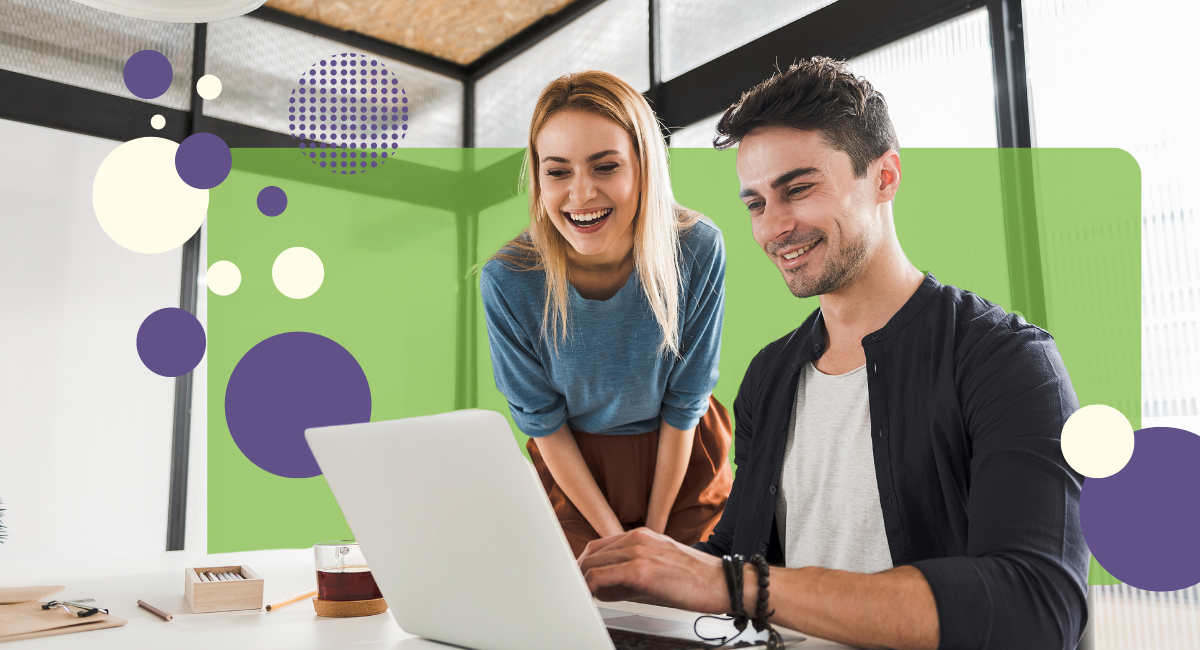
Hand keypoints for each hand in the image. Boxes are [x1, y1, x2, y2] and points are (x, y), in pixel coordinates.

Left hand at [577, 527, 728, 613]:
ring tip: (580, 597)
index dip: (584, 565)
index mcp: (641, 536)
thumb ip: (627, 579)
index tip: (578, 581)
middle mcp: (637, 538)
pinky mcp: (641, 569)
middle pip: (592, 553)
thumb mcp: (656, 572)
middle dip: (579, 574)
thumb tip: (602, 590)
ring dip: (582, 581)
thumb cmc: (695, 580)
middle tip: (574, 592)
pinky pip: (602, 576)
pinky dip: (590, 587)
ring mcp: (638, 551)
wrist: (723, 582)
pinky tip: (591, 598)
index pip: (599, 547)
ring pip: (593, 563)